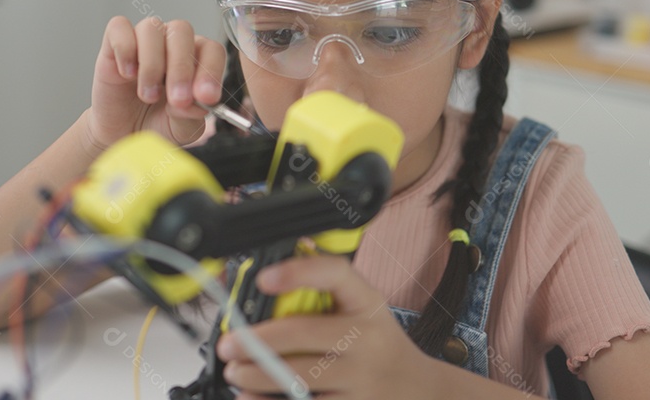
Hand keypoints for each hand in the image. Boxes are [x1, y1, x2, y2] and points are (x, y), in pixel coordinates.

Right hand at [85, 16, 226, 149]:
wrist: (122, 134)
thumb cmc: (156, 124)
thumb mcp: (180, 130)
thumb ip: (191, 115)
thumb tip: (197, 103)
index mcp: (195, 59)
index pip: (211, 49)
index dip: (211, 70)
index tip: (206, 97)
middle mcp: (171, 43)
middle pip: (181, 31)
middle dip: (181, 68)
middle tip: (177, 99)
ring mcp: (143, 41)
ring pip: (151, 28)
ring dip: (152, 64)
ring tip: (148, 95)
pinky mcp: (113, 44)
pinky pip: (119, 27)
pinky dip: (124, 49)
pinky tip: (127, 74)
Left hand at [216, 255, 436, 399]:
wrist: (420, 391)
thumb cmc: (378, 344)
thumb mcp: (364, 307)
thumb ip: (326, 288)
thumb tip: (277, 263)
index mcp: (367, 302)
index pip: (335, 273)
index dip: (298, 272)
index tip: (263, 278)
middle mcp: (368, 338)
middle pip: (303, 333)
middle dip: (256, 340)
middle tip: (229, 344)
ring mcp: (363, 379)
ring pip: (298, 377)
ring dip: (257, 375)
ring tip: (235, 371)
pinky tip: (251, 398)